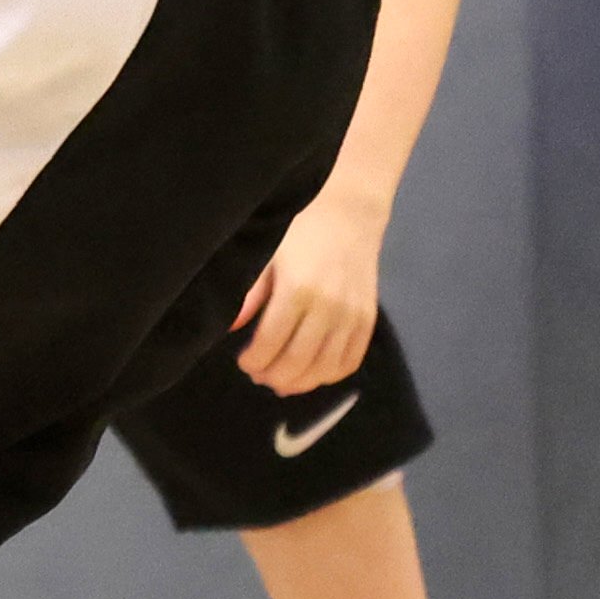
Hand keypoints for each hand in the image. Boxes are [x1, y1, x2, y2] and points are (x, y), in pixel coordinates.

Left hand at [234, 189, 386, 397]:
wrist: (347, 216)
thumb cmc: (299, 232)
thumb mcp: (268, 255)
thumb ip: (251, 293)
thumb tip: (231, 327)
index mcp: (297, 289)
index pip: (271, 342)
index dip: (255, 361)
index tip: (244, 362)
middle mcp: (328, 307)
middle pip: (299, 362)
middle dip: (274, 376)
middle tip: (259, 376)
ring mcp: (351, 316)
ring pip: (325, 368)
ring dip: (301, 382)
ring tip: (282, 381)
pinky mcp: (368, 320)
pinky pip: (350, 361)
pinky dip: (329, 375)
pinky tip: (312, 373)